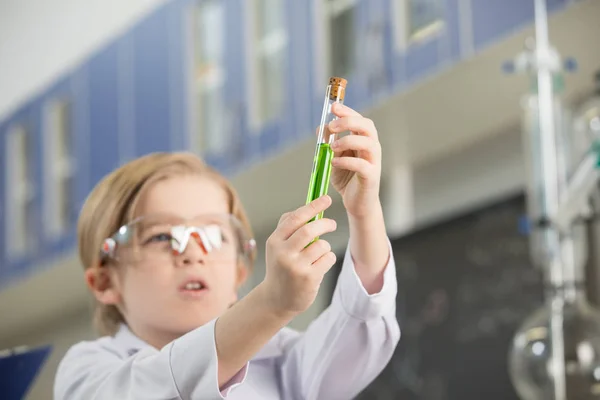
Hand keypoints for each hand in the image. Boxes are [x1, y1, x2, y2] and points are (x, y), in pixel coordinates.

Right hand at [262, 195, 337, 315]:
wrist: (277, 299)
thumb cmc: (281, 267)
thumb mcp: (277, 246)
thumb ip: (288, 226)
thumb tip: (308, 207)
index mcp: (275, 241)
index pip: (295, 218)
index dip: (313, 206)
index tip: (326, 199)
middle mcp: (283, 253)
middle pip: (310, 229)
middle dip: (325, 223)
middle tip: (332, 224)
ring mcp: (296, 267)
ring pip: (322, 245)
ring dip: (325, 246)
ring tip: (319, 254)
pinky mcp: (308, 278)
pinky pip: (328, 258)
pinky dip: (328, 258)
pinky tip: (319, 266)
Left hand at [327, 103, 381, 218]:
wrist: (356, 203)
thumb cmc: (346, 178)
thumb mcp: (334, 157)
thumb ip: (329, 143)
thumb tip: (320, 128)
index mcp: (363, 140)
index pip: (359, 119)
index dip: (347, 111)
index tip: (333, 107)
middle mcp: (372, 148)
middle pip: (367, 126)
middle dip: (349, 122)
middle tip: (332, 127)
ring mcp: (374, 162)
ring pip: (369, 143)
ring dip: (348, 141)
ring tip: (332, 147)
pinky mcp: (371, 177)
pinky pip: (362, 165)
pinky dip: (347, 161)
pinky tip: (334, 162)